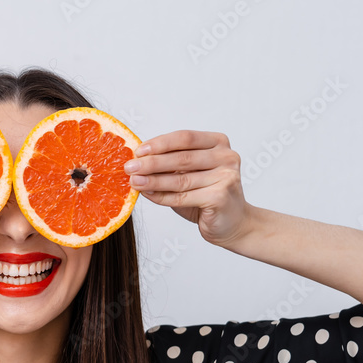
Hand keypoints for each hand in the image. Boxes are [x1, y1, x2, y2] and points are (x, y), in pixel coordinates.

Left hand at [123, 130, 252, 247]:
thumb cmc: (208, 196)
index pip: (185, 138)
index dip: (159, 143)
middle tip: (129, 167)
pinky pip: (183, 197)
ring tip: (134, 182)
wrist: (232, 224)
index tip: (138, 150)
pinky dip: (162, 197)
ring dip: (153, 181)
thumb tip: (138, 161)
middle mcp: (226, 156)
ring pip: (180, 179)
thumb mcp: (190, 174)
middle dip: (152, 163)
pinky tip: (147, 195)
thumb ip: (171, 165)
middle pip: (182, 157)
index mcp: (218, 143)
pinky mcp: (220, 197)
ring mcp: (226, 177)